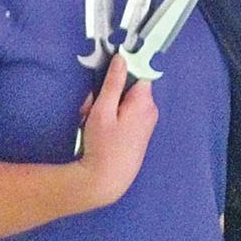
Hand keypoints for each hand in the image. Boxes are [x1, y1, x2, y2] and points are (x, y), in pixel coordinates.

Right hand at [79, 54, 157, 205]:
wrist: (106, 183)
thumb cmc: (103, 146)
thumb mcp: (103, 109)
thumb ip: (114, 82)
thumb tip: (122, 57)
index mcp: (144, 102)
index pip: (138, 72)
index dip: (120, 73)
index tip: (103, 81)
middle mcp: (150, 110)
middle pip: (128, 88)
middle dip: (107, 93)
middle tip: (90, 108)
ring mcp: (146, 123)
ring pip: (124, 102)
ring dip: (106, 107)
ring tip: (91, 122)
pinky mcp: (139, 134)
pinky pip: (126, 115)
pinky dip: (111, 118)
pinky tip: (99, 130)